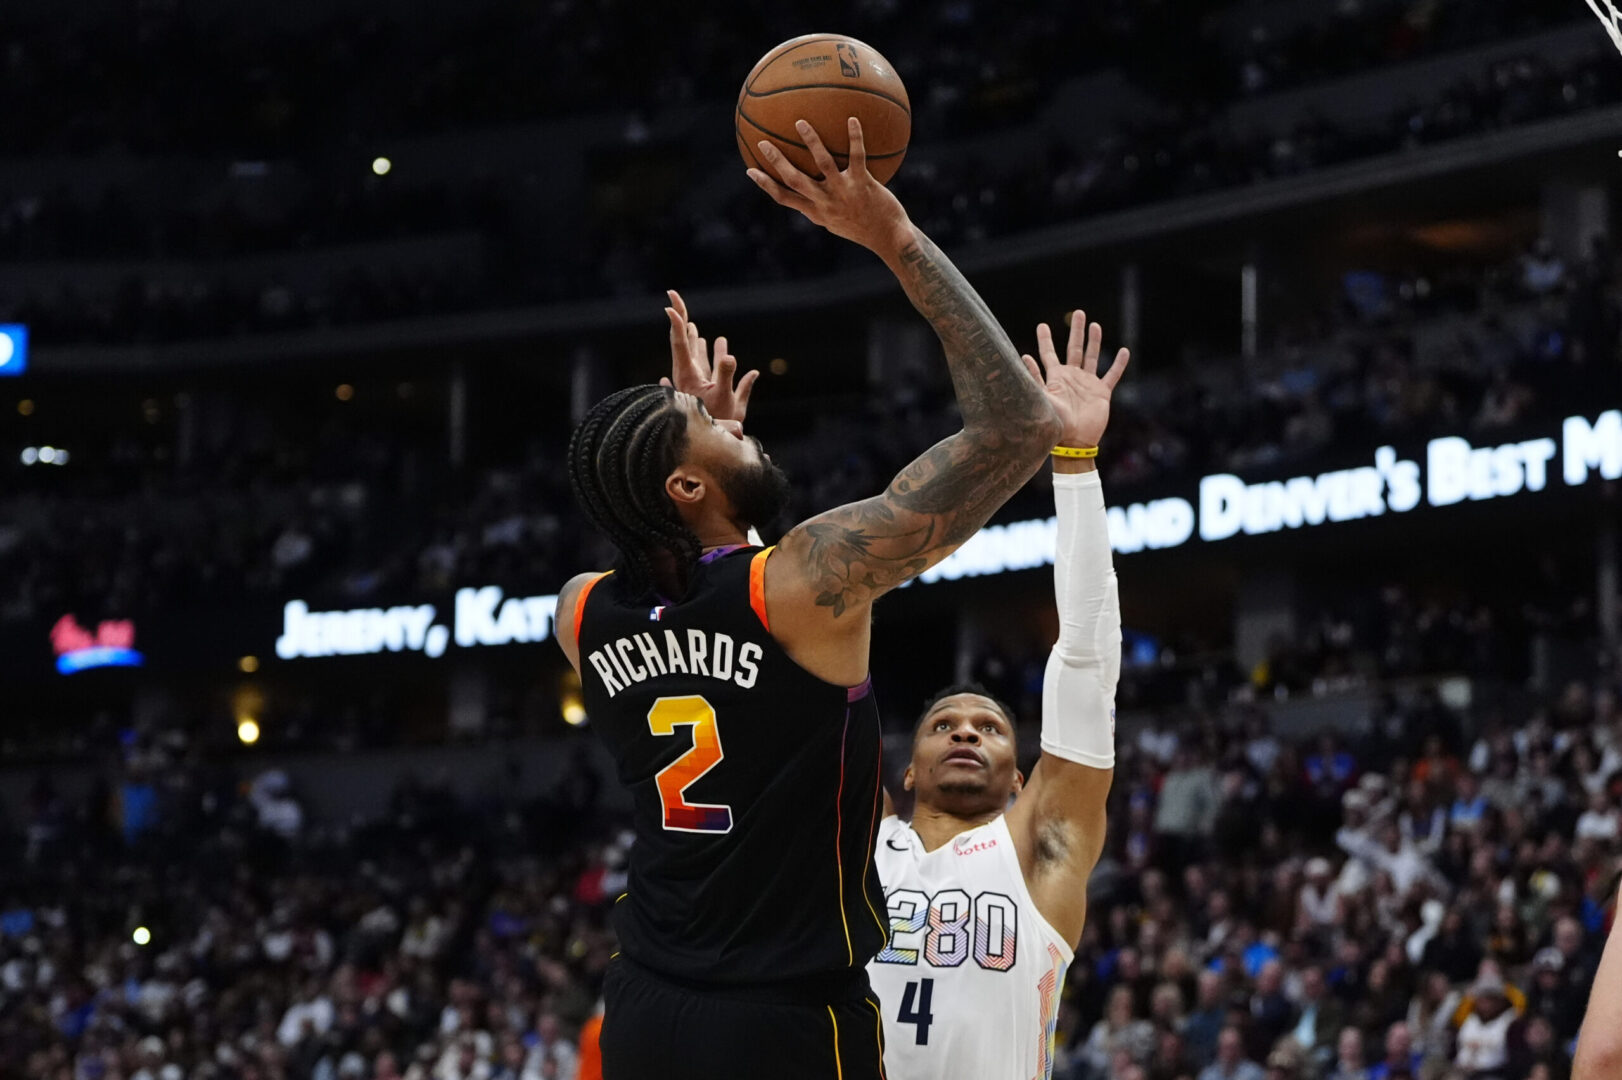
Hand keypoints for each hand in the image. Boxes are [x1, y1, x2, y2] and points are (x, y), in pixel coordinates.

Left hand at [661, 289, 758, 425]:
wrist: (708, 449)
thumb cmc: (716, 425)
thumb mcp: (725, 400)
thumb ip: (727, 376)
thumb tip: (730, 356)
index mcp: (688, 375)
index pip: (679, 343)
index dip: (676, 323)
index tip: (670, 304)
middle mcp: (686, 377)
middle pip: (683, 344)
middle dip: (682, 322)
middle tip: (674, 299)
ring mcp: (693, 385)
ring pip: (694, 358)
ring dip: (695, 342)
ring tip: (695, 329)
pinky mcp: (703, 394)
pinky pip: (706, 371)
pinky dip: (712, 360)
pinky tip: (724, 356)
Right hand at [747, 117, 910, 253]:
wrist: (889, 238)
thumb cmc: (865, 228)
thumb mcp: (838, 222)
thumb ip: (824, 206)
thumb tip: (814, 191)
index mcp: (816, 212)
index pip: (785, 198)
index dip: (766, 185)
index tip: (750, 170)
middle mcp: (826, 203)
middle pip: (795, 180)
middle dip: (777, 162)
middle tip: (763, 142)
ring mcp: (843, 193)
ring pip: (823, 164)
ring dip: (811, 142)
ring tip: (801, 123)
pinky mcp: (863, 185)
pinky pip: (857, 157)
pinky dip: (855, 138)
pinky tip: (852, 120)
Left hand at [1020, 310, 1129, 449]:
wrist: (1074, 441)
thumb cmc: (1055, 422)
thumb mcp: (1041, 398)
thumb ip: (1033, 379)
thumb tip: (1022, 357)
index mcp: (1056, 378)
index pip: (1049, 354)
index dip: (1045, 340)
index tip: (1041, 325)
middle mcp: (1072, 377)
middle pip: (1074, 348)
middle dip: (1076, 331)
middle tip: (1078, 313)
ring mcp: (1087, 384)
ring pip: (1092, 357)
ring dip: (1094, 341)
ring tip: (1095, 325)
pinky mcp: (1102, 393)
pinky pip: (1112, 375)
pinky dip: (1119, 364)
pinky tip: (1124, 351)